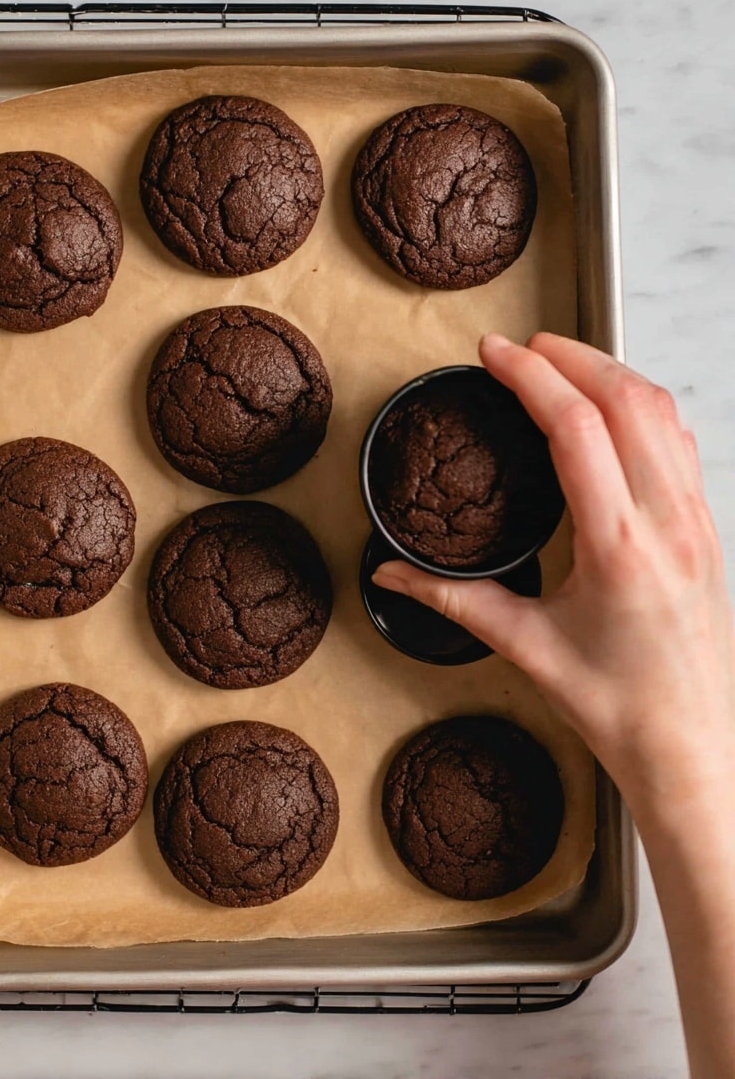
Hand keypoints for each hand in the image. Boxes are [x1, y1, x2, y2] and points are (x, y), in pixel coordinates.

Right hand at [372, 332, 734, 813]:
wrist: (695, 748)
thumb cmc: (623, 708)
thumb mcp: (527, 649)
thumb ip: (455, 600)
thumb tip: (393, 577)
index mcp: (619, 546)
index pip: (576, 427)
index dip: (530, 377)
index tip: (493, 354)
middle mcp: (667, 521)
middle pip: (626, 398)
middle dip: (570, 356)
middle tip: (520, 347)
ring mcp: (695, 520)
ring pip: (662, 411)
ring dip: (610, 372)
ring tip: (562, 361)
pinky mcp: (705, 528)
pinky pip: (679, 441)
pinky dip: (643, 405)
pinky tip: (614, 408)